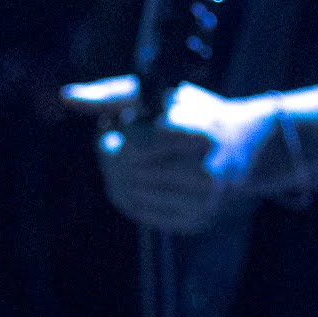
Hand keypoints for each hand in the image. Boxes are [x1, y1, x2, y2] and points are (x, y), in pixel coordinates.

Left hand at [74, 76, 317, 231]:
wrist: (251, 149)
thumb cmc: (198, 113)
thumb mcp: (162, 94)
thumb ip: (113, 94)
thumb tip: (66, 96)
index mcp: (200, 133)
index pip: (136, 143)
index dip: (117, 134)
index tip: (116, 122)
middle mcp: (204, 173)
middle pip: (127, 171)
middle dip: (109, 154)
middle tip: (112, 138)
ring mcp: (201, 203)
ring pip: (127, 195)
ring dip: (113, 173)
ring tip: (124, 154)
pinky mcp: (194, 223)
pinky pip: (140, 212)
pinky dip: (128, 193)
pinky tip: (136, 176)